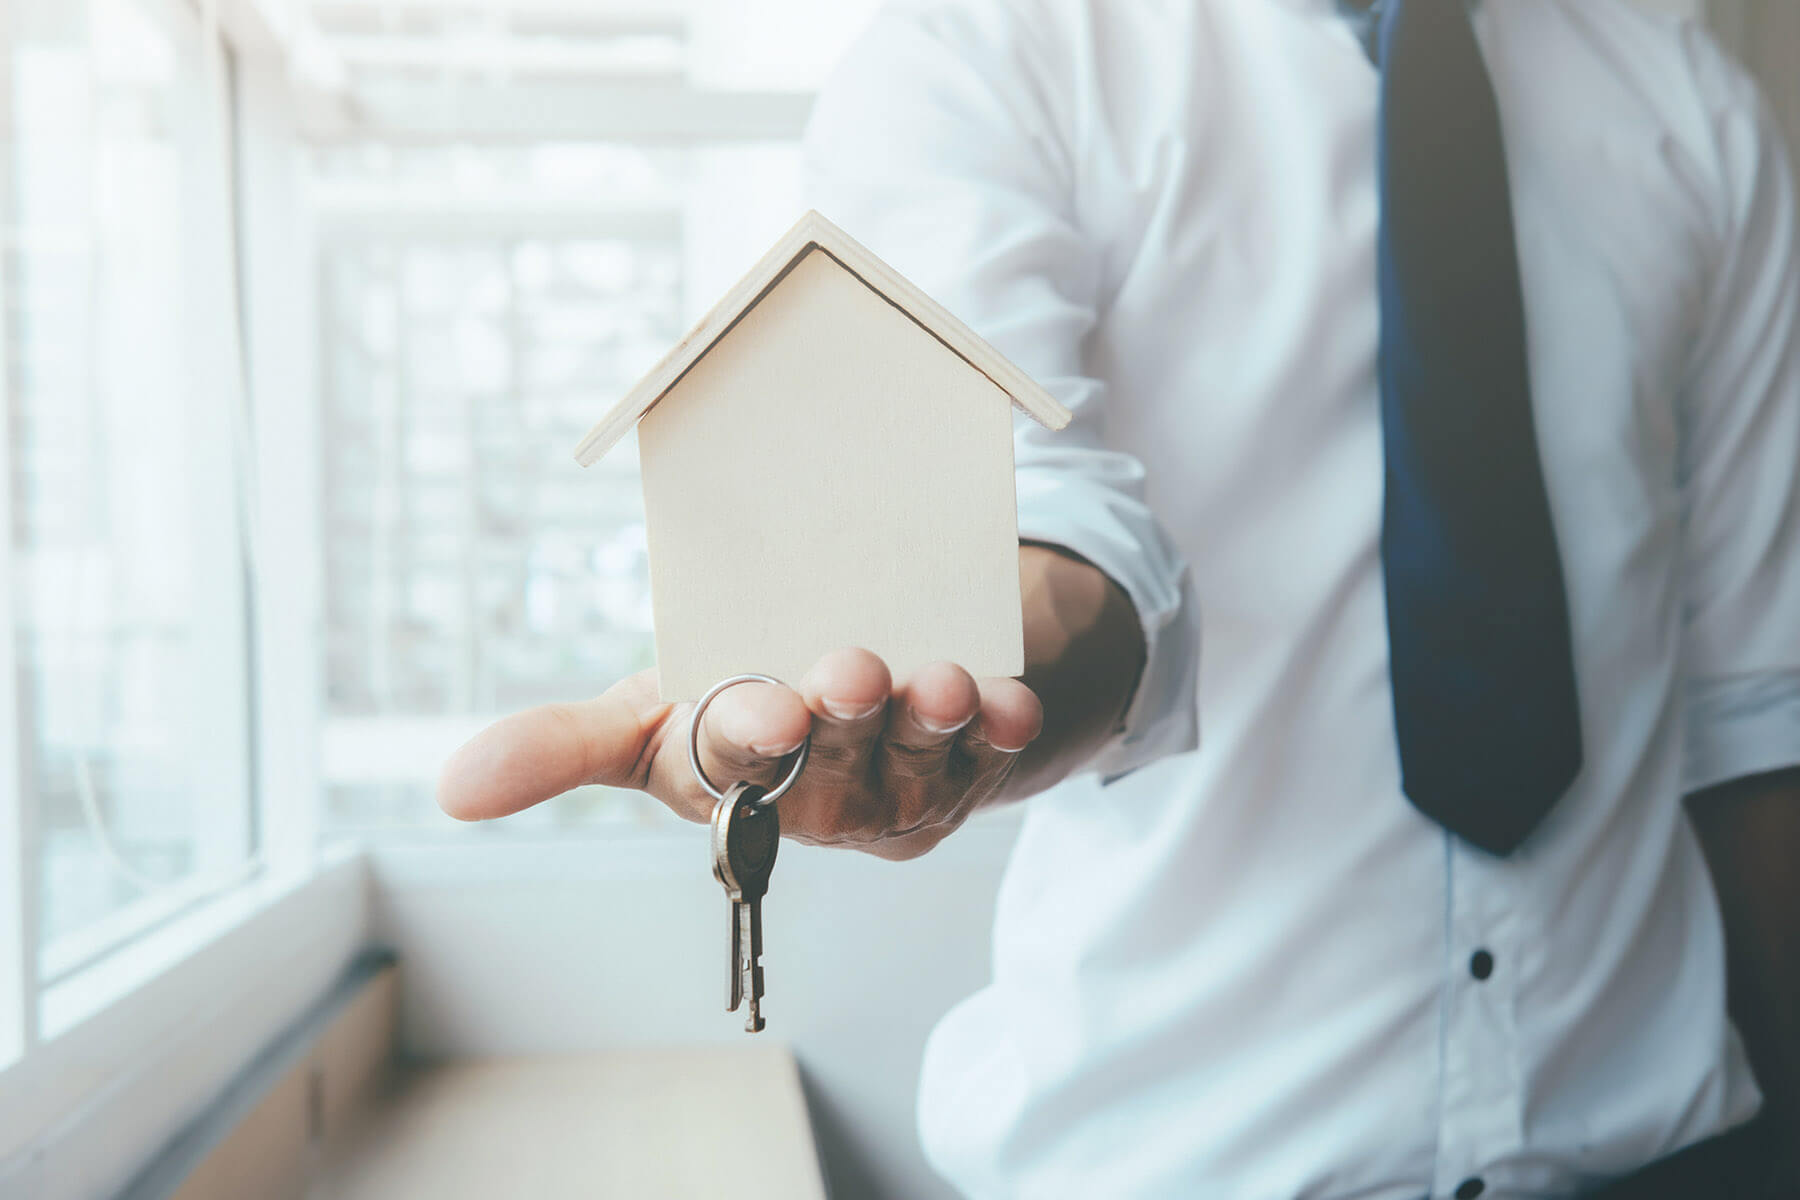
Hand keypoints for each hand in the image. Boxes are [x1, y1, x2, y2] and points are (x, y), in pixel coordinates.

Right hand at [438, 648, 1042, 859]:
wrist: (876, 673)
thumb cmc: (750, 692)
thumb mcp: (655, 708)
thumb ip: (566, 745)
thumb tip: (448, 791)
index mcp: (724, 779)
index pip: (724, 768)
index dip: (745, 741)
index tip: (767, 712)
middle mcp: (810, 803)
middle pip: (827, 771)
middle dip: (841, 725)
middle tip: (852, 669)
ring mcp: (894, 798)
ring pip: (914, 769)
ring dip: (928, 725)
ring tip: (941, 680)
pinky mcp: (966, 780)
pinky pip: (991, 761)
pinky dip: (1002, 731)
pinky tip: (1008, 701)